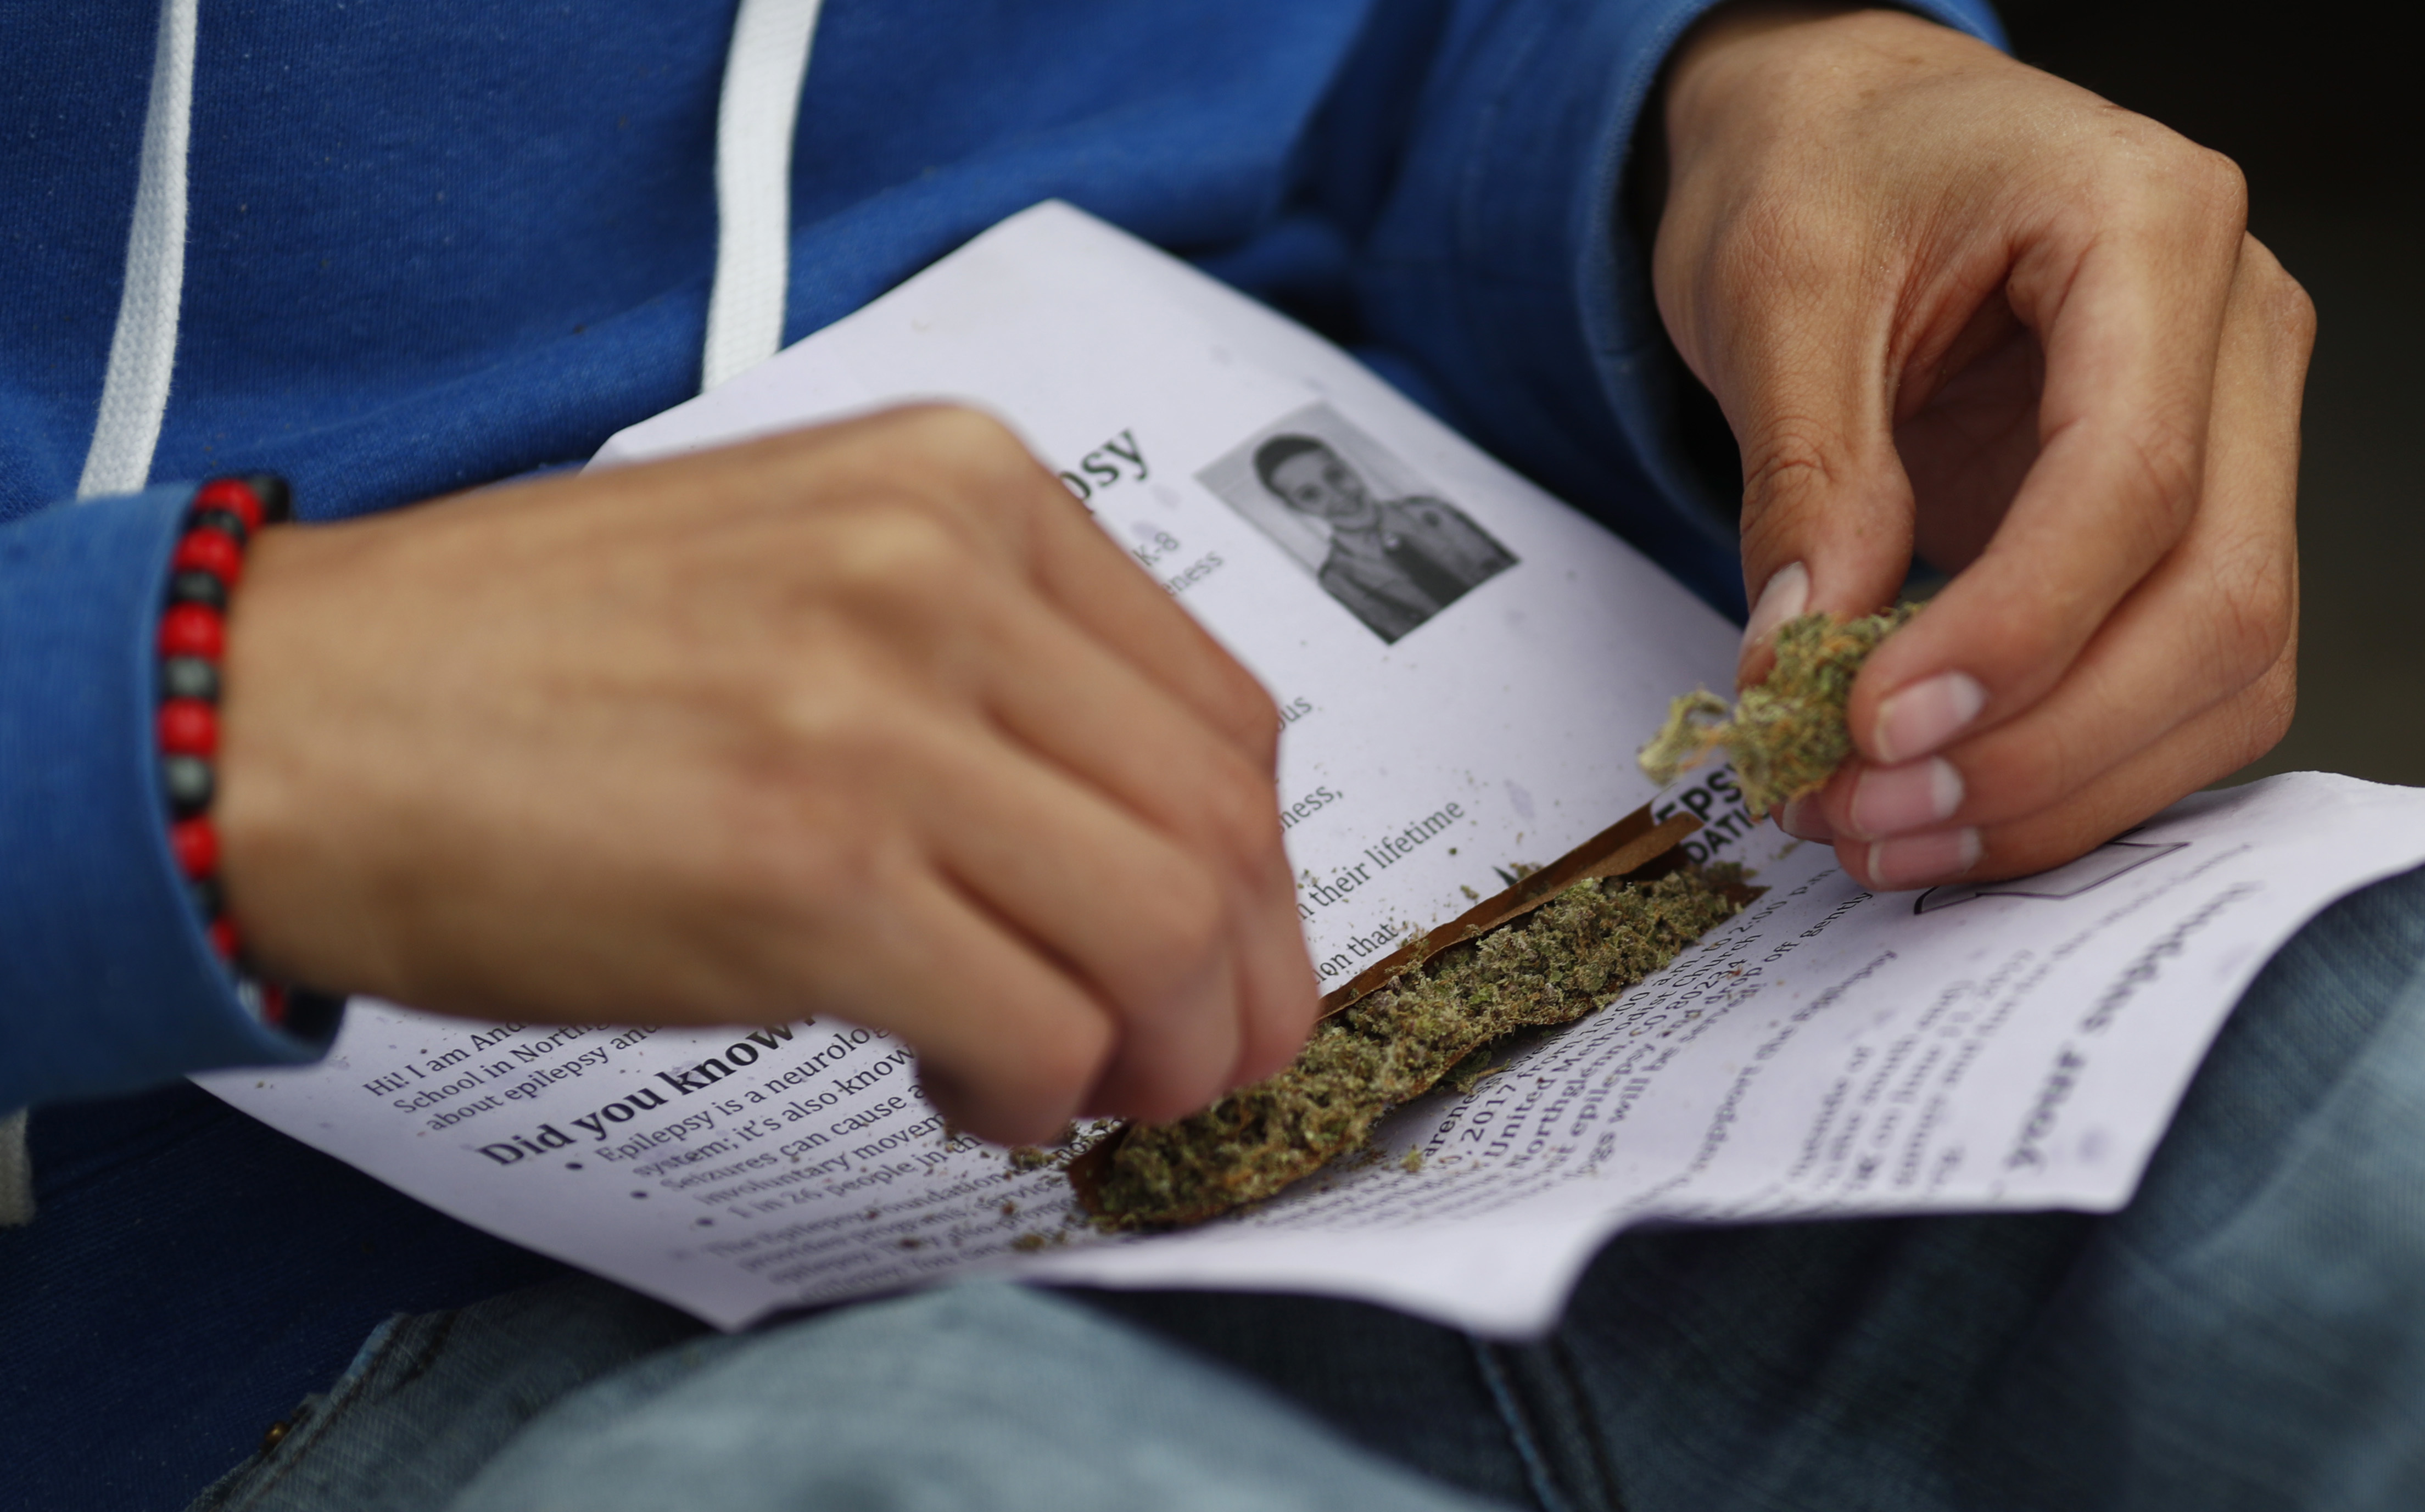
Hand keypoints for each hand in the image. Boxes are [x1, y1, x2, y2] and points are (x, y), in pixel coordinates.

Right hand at [216, 408, 1317, 1142]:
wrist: (276, 717)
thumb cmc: (523, 662)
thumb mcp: (807, 570)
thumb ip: (989, 658)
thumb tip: (1140, 824)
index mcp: (959, 482)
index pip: (1220, 707)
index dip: (1254, 870)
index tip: (1222, 954)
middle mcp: (940, 573)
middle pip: (1221, 823)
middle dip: (1242, 986)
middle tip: (1192, 1064)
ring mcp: (876, 719)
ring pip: (1166, 930)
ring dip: (1158, 1053)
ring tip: (1073, 1086)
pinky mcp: (808, 875)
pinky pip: (1040, 1027)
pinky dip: (1036, 1092)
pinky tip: (963, 1087)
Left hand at [1653, 5, 2310, 888]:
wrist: (1844, 137)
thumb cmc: (1824, 167)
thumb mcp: (1777, 283)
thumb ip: (1807, 472)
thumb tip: (1801, 659)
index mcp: (2153, 229)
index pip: (2134, 477)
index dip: (2015, 631)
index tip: (1875, 726)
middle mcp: (2234, 340)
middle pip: (2216, 602)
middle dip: (2041, 745)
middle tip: (1868, 811)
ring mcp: (2230, 443)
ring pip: (2224, 675)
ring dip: (2057, 790)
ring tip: (1881, 832)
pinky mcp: (2177, 530)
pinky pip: (2172, 687)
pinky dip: (2065, 774)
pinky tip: (1941, 813)